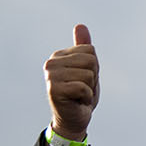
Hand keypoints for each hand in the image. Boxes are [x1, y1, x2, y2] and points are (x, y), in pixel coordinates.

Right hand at [44, 24, 98, 142]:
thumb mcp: (86, 69)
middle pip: (91, 61)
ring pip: (88, 74)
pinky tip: (77, 102)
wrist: (74, 120)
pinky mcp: (54, 90)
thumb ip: (83, 48)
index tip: (84, 79)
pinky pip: (84, 87)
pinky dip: (86, 98)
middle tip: (82, 89)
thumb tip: (81, 25)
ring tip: (79, 95)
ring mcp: (51, 76)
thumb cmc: (81, 95)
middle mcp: (51, 63)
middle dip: (93, 78)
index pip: (90, 51)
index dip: (94, 68)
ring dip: (90, 89)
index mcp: (59, 56)